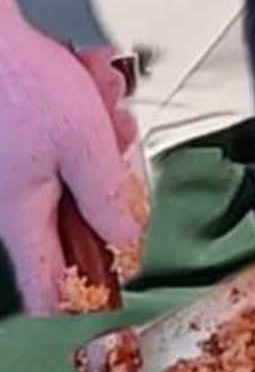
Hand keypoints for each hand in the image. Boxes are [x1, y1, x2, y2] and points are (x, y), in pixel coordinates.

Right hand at [0, 0, 145, 311]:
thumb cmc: (25, 86)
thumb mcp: (85, 142)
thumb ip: (107, 196)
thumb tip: (125, 241)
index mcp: (22, 212)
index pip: (42, 282)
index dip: (76, 295)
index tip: (109, 291)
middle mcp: (13, 198)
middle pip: (79, 213)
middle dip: (109, 176)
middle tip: (117, 133)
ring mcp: (17, 169)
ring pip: (80, 167)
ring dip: (101, 129)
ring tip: (98, 90)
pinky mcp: (24, 141)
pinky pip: (68, 138)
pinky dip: (85, 109)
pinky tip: (86, 76)